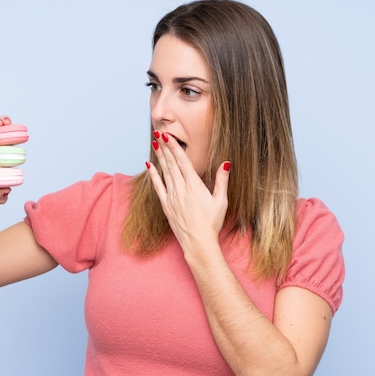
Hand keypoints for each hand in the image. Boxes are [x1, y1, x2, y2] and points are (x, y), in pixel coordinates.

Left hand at [147, 131, 230, 252]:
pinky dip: (153, 175)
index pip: (182, 161)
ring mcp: (171, 197)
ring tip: (155, 144)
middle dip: (165, 147)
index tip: (168, 136)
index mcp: (194, 185)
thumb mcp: (221, 201)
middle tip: (158, 133)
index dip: (174, 147)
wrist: (198, 242)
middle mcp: (180, 189)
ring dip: (160, 157)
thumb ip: (222, 180)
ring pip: (164, 172)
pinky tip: (149, 165)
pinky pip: (157, 186)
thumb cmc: (212, 223)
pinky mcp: (166, 205)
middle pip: (171, 163)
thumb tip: (226, 163)